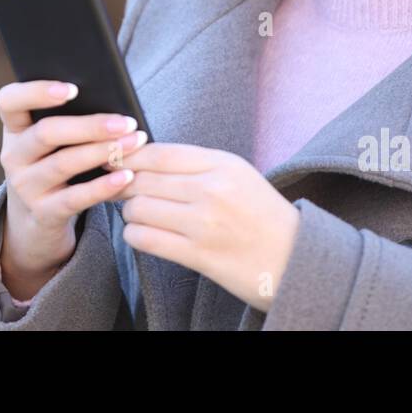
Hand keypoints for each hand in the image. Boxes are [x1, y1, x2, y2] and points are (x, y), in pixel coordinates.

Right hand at [0, 80, 144, 297]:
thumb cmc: (53, 164)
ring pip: (63, 164)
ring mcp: (25, 187)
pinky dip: (103, 186)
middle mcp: (13, 156)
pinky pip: (75, 198)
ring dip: (102, 152)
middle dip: (89, 126)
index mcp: (14, 128)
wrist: (36, 219)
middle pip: (46, 133)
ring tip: (134, 143)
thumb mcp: (50, 142)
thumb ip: (69, 119)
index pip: (9, 101)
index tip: (73, 89)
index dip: (36, 92)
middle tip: (125, 122)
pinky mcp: (42, 213)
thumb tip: (113, 102)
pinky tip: (126, 176)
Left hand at [107, 142, 299, 311]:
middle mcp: (212, 189)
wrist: (296, 259)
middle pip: (143, 179)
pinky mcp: (198, 255)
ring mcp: (204, 223)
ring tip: (139, 215)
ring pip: (138, 208)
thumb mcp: (238, 175)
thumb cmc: (263, 216)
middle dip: (122, 185)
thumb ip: (196, 164)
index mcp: (222, 163)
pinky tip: (145, 234)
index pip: (158, 152)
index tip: (115, 160)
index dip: (129, 156)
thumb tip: (145, 158)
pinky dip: (135, 235)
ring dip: (129, 212)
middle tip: (118, 190)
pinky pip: (145, 239)